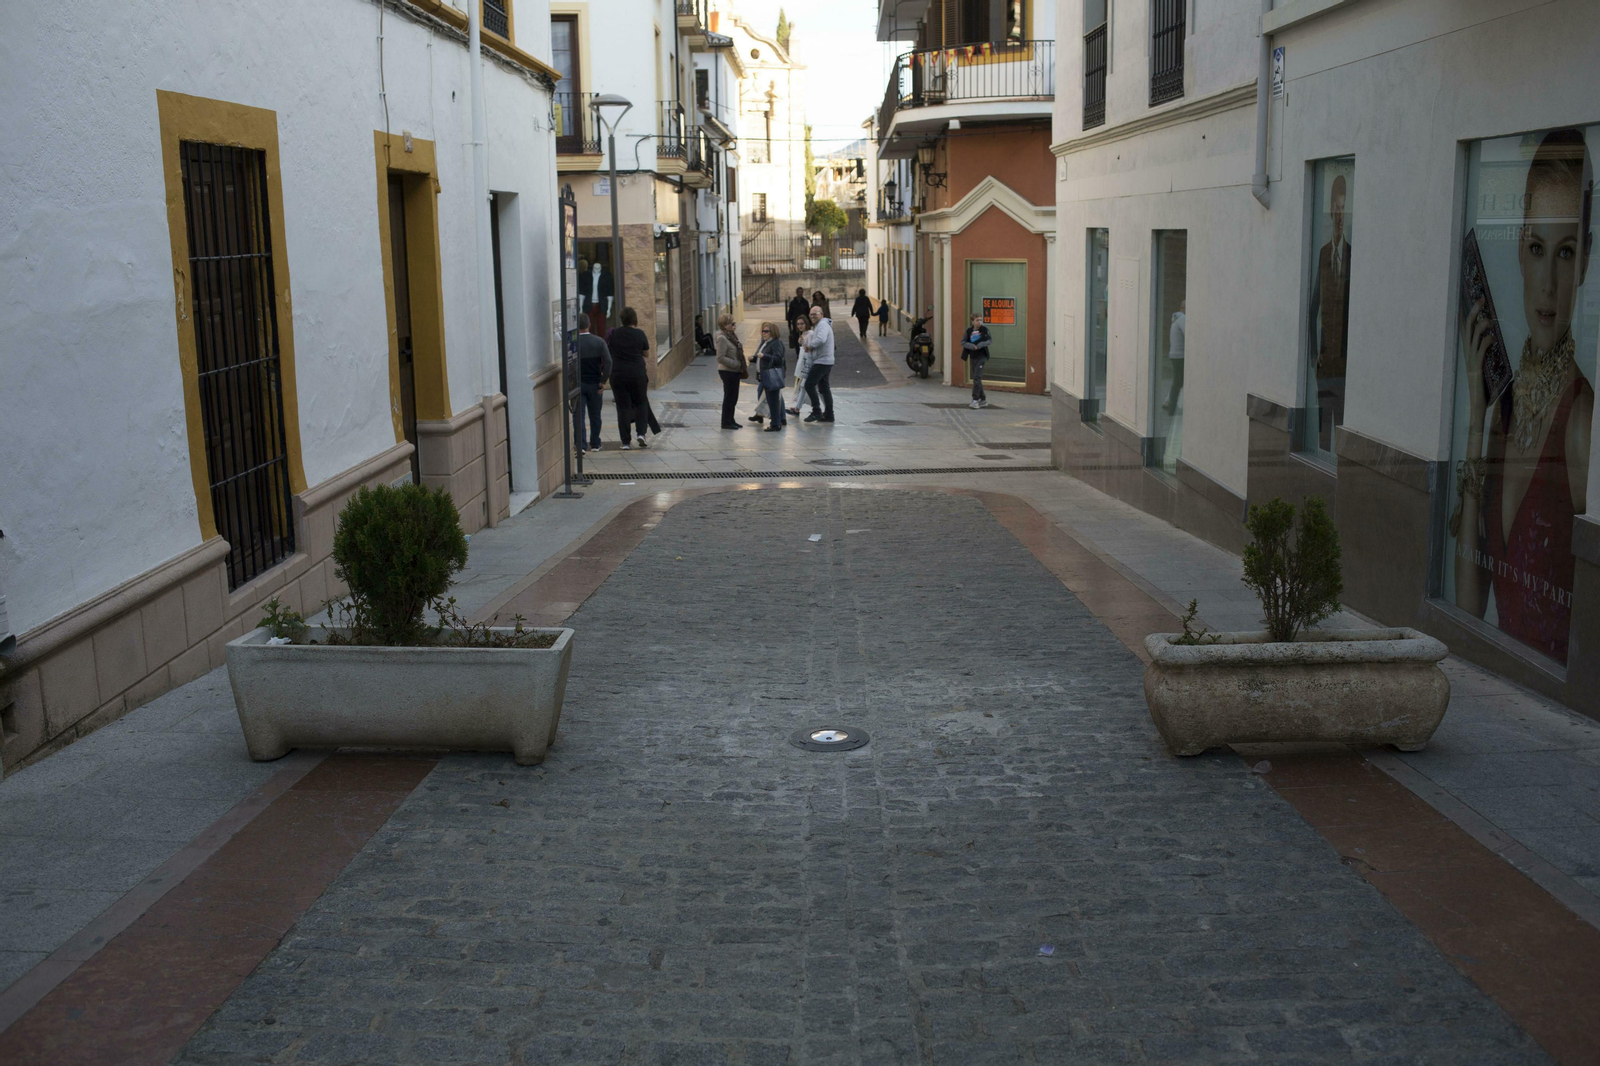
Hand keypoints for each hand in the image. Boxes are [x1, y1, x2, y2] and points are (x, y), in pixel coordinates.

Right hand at [1462, 298, 1491, 416]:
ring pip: (1473, 336)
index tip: (1472, 301)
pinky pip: (1481, 349)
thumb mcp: (1482, 362)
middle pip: (1468, 327)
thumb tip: (1491, 338)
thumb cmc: (1482, 383)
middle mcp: (1467, 352)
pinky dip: (1487, 341)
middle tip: (1481, 299)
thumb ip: (1485, 350)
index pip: (1465, 328)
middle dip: (1474, 312)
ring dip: (1481, 326)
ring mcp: (1471, 358)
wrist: (1477, 400)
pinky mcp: (1476, 365)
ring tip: (1490, 319)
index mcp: (1467, 350)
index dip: (1468, 314)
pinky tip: (1493, 338)